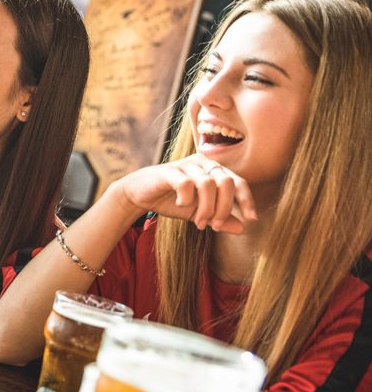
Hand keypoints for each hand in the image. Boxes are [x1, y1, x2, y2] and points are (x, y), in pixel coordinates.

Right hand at [115, 154, 257, 232]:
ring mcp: (185, 165)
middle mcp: (202, 163)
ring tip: (199, 223)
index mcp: (213, 170)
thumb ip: (220, 219)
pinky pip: (186, 184)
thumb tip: (242, 228)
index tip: (251, 219)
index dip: (247, 200)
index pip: (238, 182)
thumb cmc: (172, 201)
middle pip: (226, 182)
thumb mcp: (199, 213)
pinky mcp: (169, 170)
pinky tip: (181, 205)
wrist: (140, 195)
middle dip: (223, 208)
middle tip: (214, 226)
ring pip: (208, 184)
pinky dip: (187, 199)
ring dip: (206, 209)